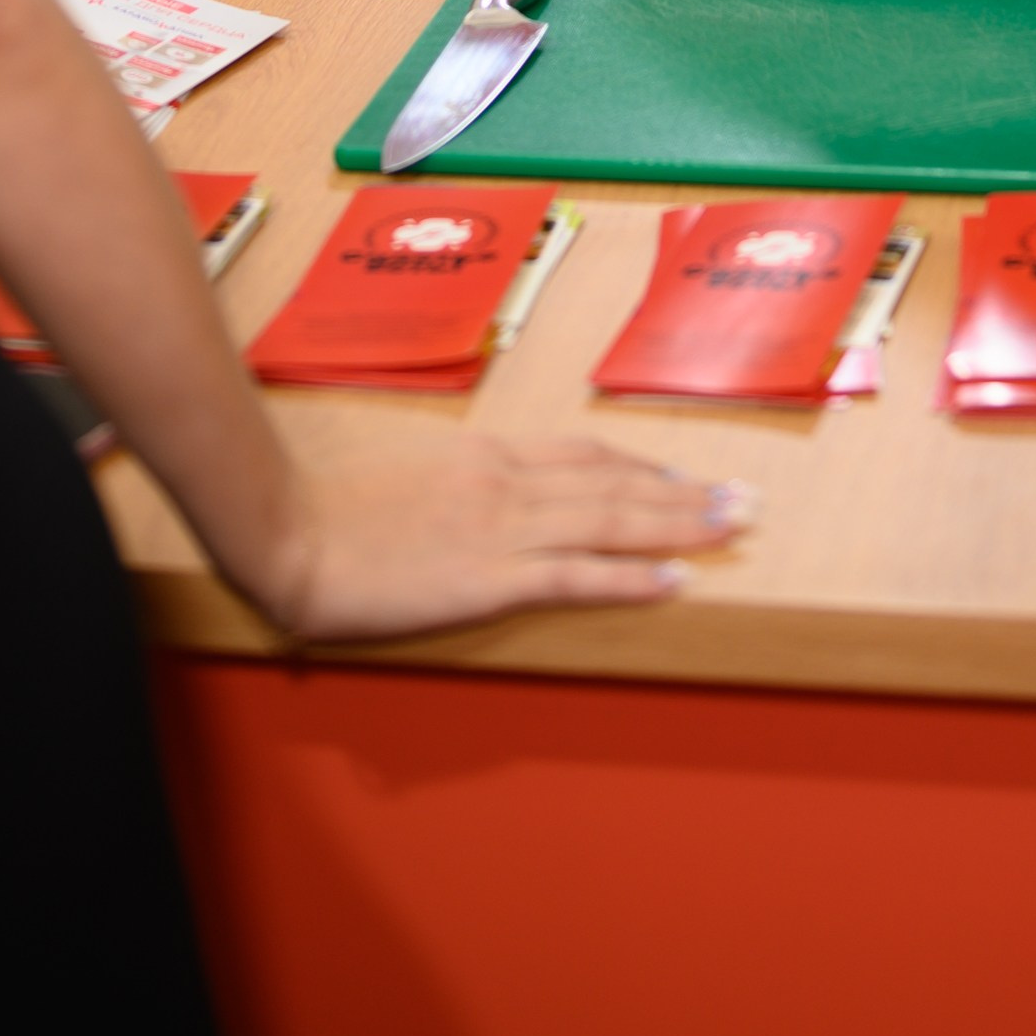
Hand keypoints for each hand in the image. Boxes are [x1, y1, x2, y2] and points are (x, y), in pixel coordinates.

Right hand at [264, 431, 751, 642]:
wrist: (290, 531)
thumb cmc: (334, 508)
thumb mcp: (410, 476)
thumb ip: (457, 484)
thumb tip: (485, 498)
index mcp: (486, 457)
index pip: (584, 455)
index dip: (641, 465)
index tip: (682, 471)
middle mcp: (508, 482)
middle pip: (616, 482)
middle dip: (686, 492)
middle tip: (745, 499)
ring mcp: (502, 527)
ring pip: (612, 519)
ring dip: (680, 522)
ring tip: (732, 526)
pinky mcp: (489, 577)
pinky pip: (577, 575)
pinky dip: (631, 576)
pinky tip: (673, 581)